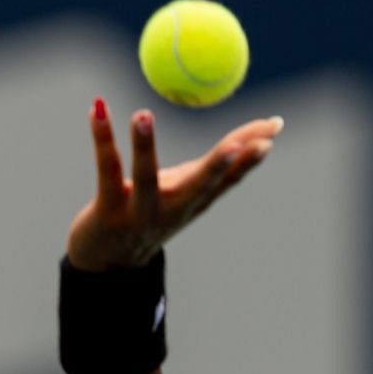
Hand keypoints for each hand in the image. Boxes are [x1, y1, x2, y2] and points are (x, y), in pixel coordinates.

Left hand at [65, 99, 281, 271]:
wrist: (108, 263)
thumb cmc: (150, 215)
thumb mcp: (184, 195)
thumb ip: (211, 171)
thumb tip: (244, 139)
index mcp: (194, 201)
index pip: (229, 176)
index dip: (251, 154)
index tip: (274, 128)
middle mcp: (172, 209)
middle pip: (199, 185)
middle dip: (220, 165)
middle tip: (238, 143)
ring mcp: (139, 212)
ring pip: (144, 177)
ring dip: (145, 145)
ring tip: (143, 114)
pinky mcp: (108, 210)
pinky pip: (106, 170)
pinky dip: (102, 137)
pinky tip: (97, 110)